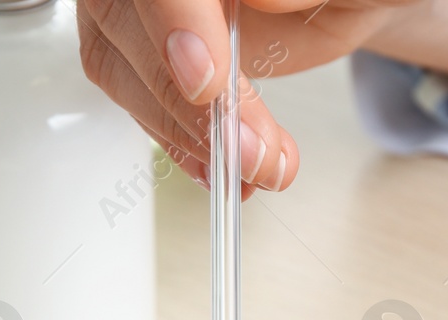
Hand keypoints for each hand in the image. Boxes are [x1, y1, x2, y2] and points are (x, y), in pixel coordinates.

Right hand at [75, 0, 447, 188]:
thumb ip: (329, 1)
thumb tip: (269, 9)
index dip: (173, 20)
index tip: (212, 78)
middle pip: (126, 15)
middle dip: (190, 100)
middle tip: (260, 162)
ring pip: (119, 59)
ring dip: (187, 134)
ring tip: (259, 175)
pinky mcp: (145, 30)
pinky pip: (134, 85)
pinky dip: (183, 137)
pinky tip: (231, 166)